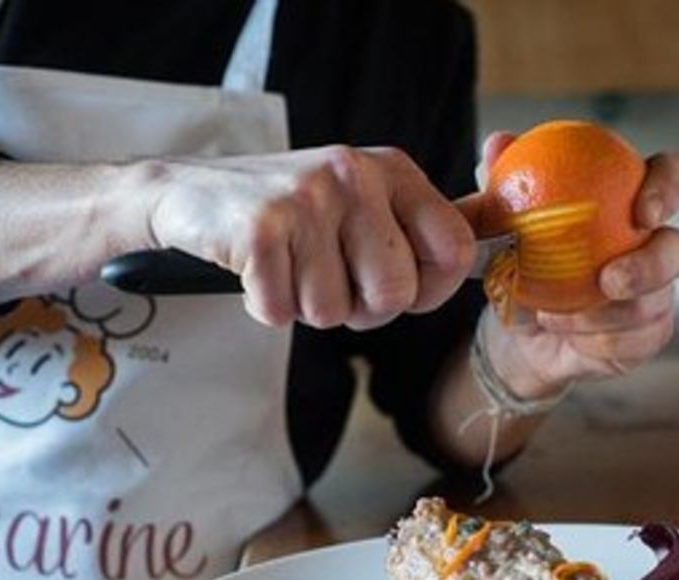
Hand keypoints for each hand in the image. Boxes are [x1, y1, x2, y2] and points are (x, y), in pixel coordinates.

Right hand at [140, 146, 475, 329]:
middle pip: (394, 294)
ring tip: (285, 268)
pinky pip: (281, 312)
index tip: (396, 290)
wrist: (186, 193)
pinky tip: (255, 272)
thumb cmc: (286, 212)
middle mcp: (354, 174)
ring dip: (305, 307)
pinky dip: (265, 307)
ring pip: (333, 312)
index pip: (455, 249)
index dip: (429, 291)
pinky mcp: (260, 228)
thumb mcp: (360, 202)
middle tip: (324, 280)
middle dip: (359, 309)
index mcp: (391, 169)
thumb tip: (492, 256)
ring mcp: (306, 198)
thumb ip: (419, 228)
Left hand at [463, 132, 678, 396]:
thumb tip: (498, 142)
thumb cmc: (518, 257)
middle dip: (651, 266)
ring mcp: (655, 294)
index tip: (642, 209)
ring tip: (552, 314)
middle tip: (609, 279)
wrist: (515, 325)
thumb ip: (500, 180)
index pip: (675, 175)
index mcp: (631, 199)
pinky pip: (635, 342)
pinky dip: (595, 339)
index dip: (671, 186)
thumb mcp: (498, 219)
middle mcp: (653, 244)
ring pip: (652, 305)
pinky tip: (563, 332)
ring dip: (602, 314)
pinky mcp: (645, 336)